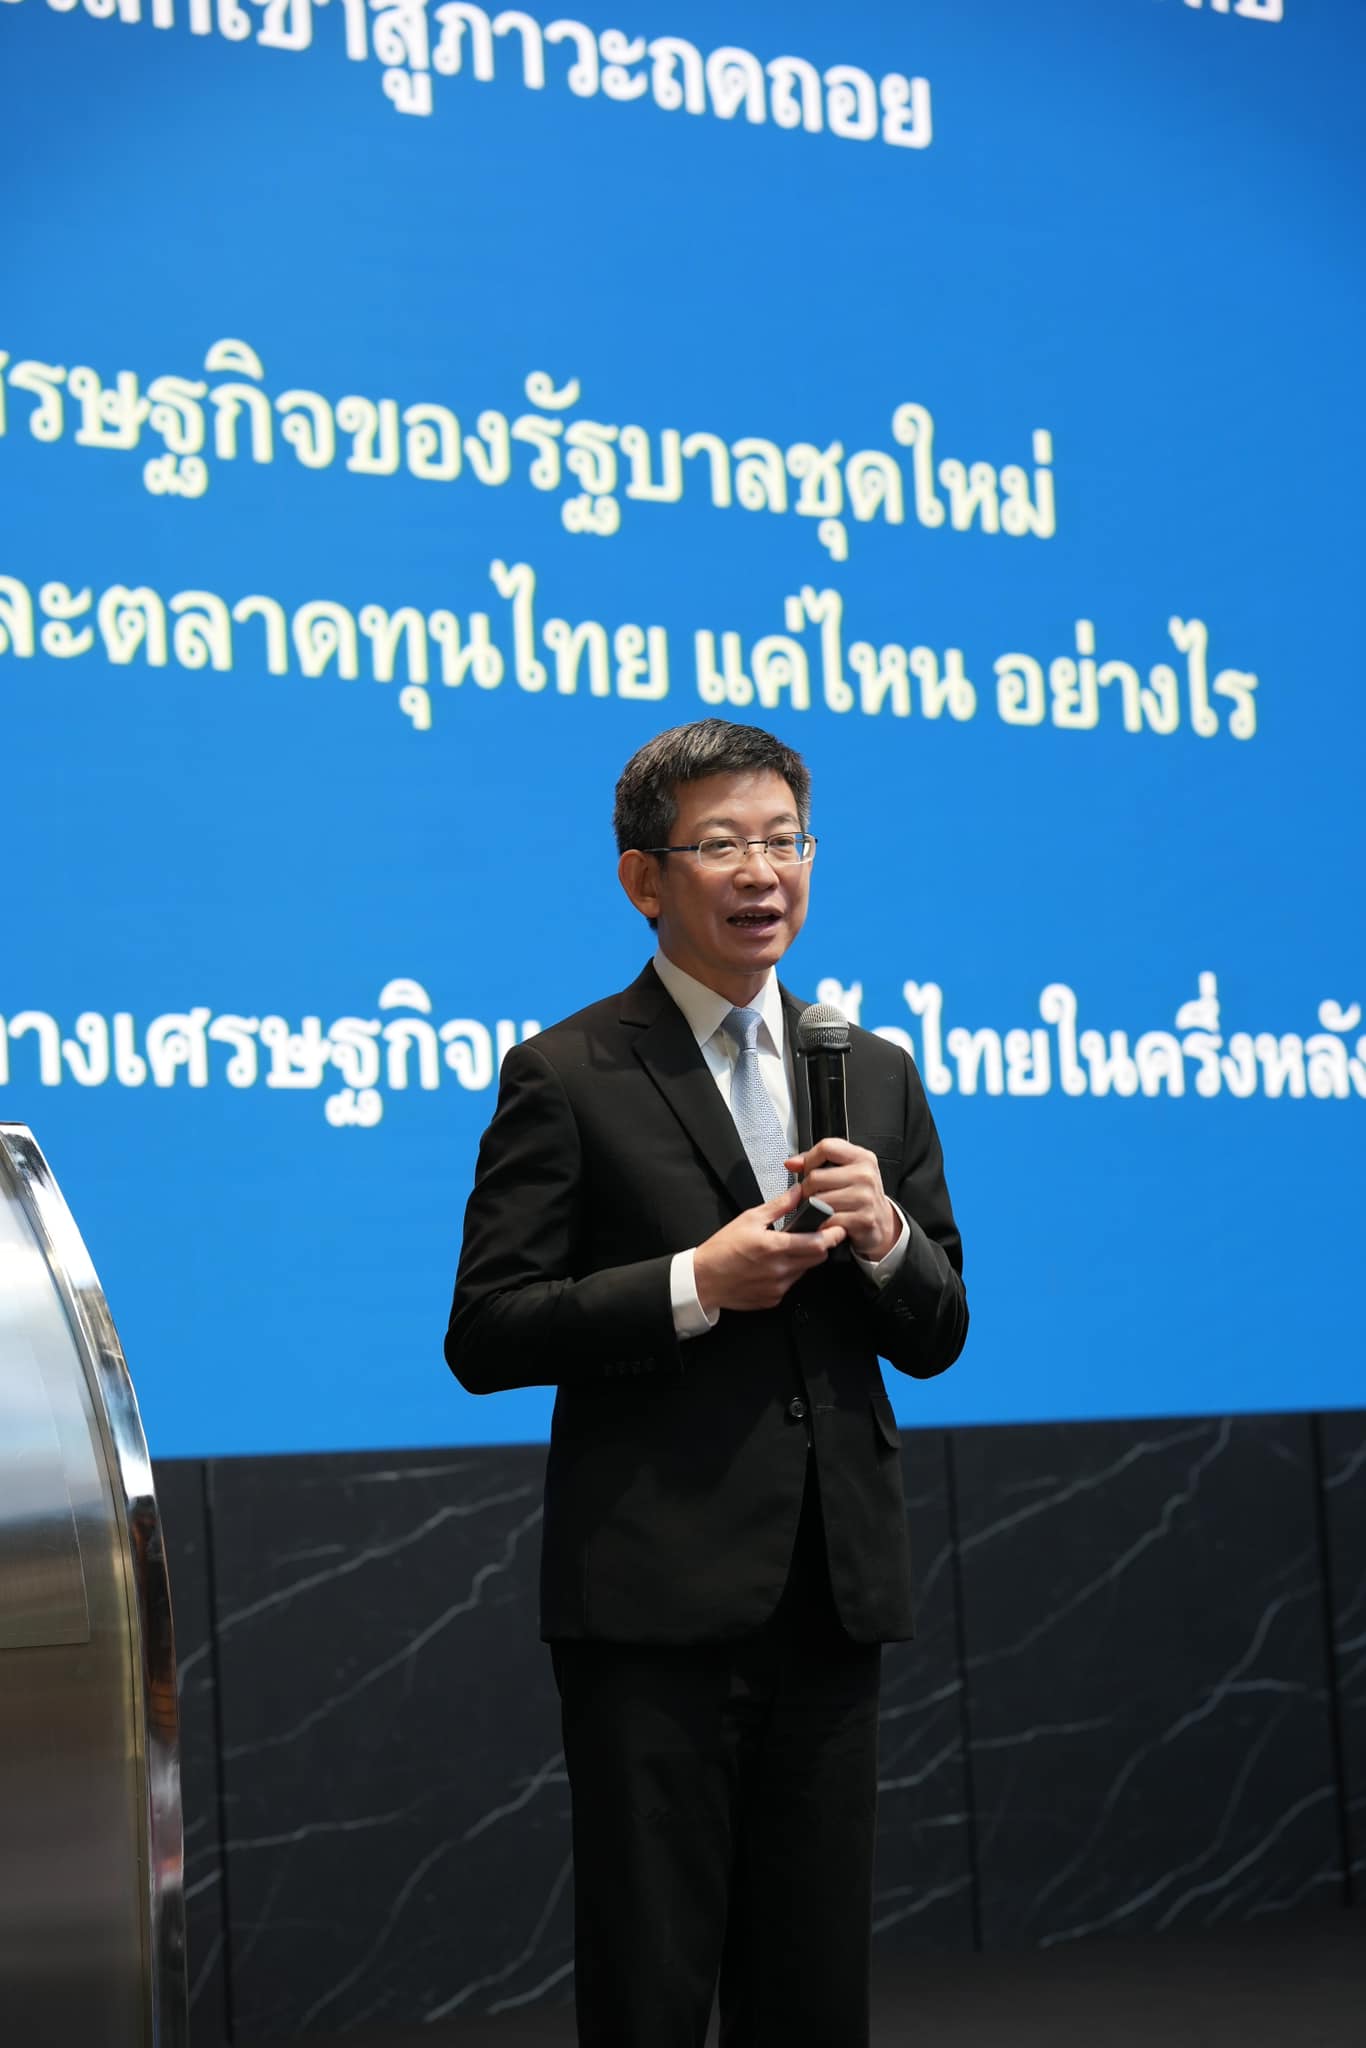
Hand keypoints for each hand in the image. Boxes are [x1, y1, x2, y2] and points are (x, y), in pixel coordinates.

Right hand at [693, 1181, 846, 1313]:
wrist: (703, 1280)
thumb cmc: (722, 1249)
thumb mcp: (749, 1219)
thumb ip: (779, 1205)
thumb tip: (798, 1191)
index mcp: (775, 1247)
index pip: (818, 1244)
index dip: (832, 1235)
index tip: (836, 1227)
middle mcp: (780, 1270)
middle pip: (817, 1258)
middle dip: (819, 1245)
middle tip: (810, 1235)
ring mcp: (778, 1288)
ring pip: (804, 1271)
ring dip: (802, 1259)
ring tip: (784, 1249)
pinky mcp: (773, 1299)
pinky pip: (791, 1284)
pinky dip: (788, 1273)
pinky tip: (771, 1266)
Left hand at [784, 1139, 898, 1261]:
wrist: (882, 1222)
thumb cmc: (859, 1194)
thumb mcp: (845, 1171)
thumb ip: (818, 1162)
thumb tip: (791, 1163)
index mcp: (862, 1157)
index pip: (826, 1148)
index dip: (809, 1160)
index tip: (808, 1170)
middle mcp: (866, 1175)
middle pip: (816, 1177)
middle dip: (807, 1189)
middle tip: (813, 1195)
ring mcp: (865, 1198)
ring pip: (818, 1200)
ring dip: (813, 1209)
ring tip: (820, 1209)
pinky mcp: (863, 1219)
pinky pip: (828, 1219)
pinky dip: (822, 1223)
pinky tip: (829, 1221)